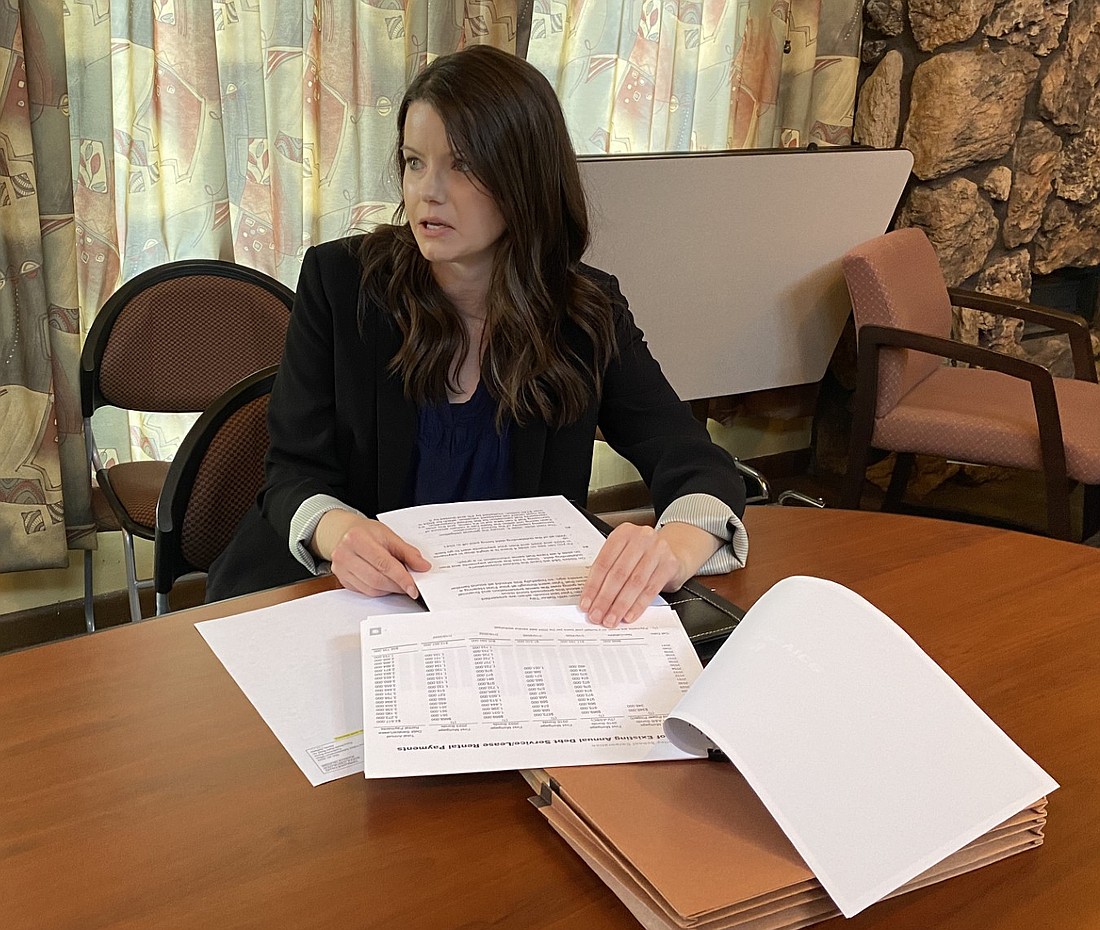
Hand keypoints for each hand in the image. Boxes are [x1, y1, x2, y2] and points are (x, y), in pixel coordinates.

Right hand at [312, 510, 430, 598]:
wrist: (345, 533)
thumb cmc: (368, 533)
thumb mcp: (389, 536)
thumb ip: (407, 552)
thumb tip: (423, 566)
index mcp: (357, 539)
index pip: (384, 563)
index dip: (401, 578)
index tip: (413, 588)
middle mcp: (344, 554)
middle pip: (376, 579)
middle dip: (397, 585)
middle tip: (409, 585)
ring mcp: (340, 568)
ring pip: (371, 588)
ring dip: (389, 589)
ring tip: (398, 583)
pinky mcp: (341, 579)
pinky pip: (364, 591)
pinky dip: (379, 590)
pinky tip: (385, 583)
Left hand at [578, 521, 720, 627]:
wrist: (675, 552)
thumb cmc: (643, 555)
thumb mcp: (624, 554)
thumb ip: (609, 571)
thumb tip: (591, 599)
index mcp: (623, 533)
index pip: (604, 562)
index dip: (593, 586)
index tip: (586, 604)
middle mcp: (641, 538)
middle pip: (618, 573)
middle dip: (605, 599)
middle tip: (596, 615)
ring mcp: (658, 550)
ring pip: (634, 583)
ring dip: (620, 605)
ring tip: (611, 619)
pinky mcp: (670, 564)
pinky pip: (651, 589)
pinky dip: (638, 605)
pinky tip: (629, 615)